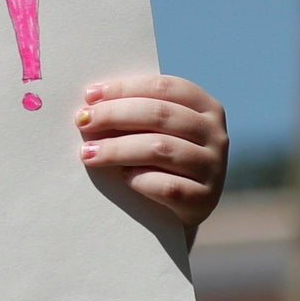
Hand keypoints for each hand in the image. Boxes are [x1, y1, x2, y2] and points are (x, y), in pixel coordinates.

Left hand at [76, 74, 227, 235]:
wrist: (179, 213)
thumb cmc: (159, 162)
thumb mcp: (156, 132)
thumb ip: (137, 114)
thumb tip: (92, 102)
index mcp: (206, 107)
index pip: (163, 87)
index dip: (125, 88)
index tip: (90, 96)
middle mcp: (216, 134)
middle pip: (159, 114)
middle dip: (115, 115)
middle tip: (83, 121)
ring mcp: (214, 168)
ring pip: (160, 148)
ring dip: (117, 149)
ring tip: (88, 153)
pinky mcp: (204, 200)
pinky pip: (167, 186)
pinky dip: (140, 179)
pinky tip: (123, 177)